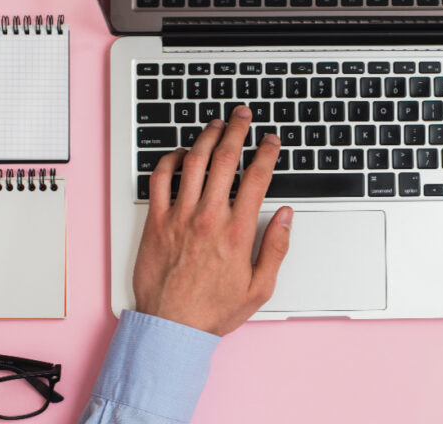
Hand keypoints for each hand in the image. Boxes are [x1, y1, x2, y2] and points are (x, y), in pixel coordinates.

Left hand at [133, 106, 291, 335]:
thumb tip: (287, 217)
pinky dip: (169, 160)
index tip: (271, 142)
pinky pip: (160, 179)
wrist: (172, 327)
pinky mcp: (156, 221)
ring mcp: (179, 216)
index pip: (257, 178)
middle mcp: (208, 217)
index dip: (267, 153)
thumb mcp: (260, 286)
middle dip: (237, 130)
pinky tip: (180, 153)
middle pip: (224, 159)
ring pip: (193, 162)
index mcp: (237, 231)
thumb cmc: (213, 310)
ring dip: (206, 136)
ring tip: (216, 124)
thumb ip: (276, 248)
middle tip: (243, 115)